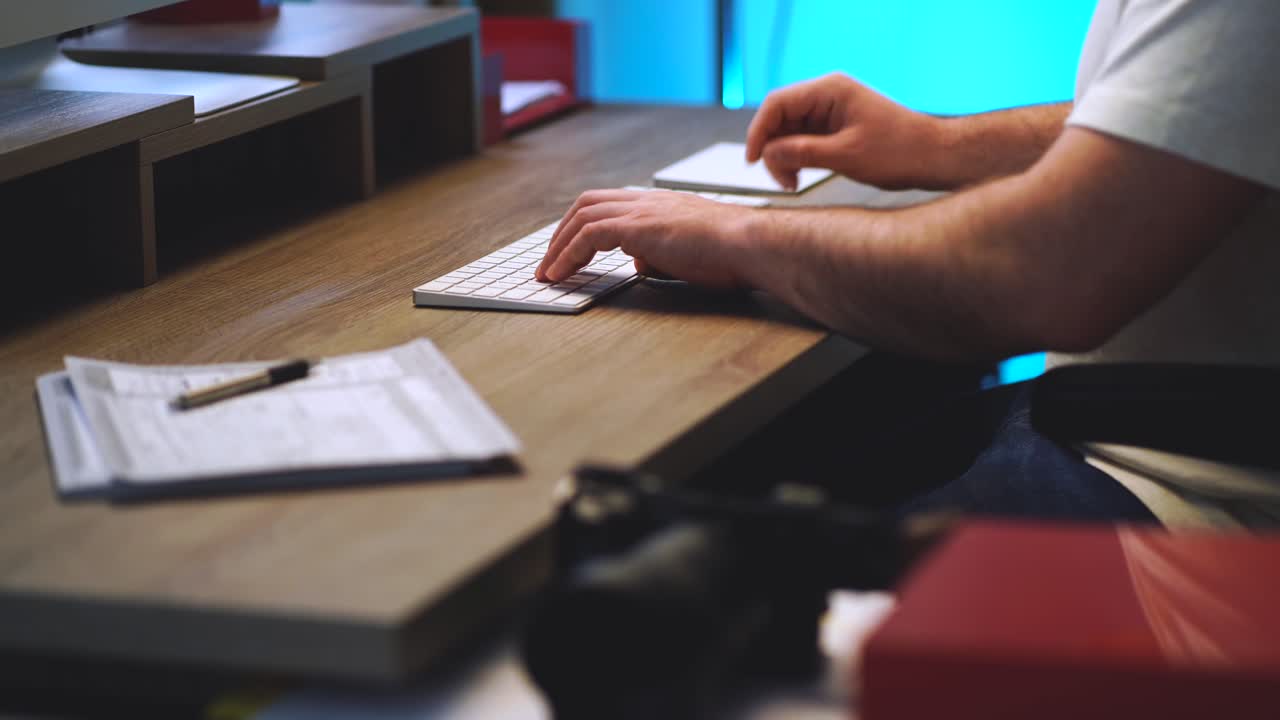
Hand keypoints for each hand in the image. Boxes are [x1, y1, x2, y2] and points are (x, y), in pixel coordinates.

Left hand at [535, 189, 753, 287]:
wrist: (749, 245)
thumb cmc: (730, 254)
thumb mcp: (687, 254)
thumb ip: (659, 255)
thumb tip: (640, 263)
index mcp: (660, 204)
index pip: (609, 204)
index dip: (583, 226)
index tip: (570, 251)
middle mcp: (647, 200)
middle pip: (587, 203)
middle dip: (562, 233)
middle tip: (549, 262)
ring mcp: (642, 210)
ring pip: (582, 216)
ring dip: (558, 246)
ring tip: (548, 273)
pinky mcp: (639, 226)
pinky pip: (589, 235)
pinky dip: (568, 255)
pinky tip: (561, 275)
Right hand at [745, 72, 940, 190]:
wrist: (932, 157)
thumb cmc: (899, 152)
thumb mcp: (846, 156)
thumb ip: (802, 153)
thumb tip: (768, 154)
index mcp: (830, 91)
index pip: (778, 104)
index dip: (758, 131)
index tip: (752, 159)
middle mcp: (827, 97)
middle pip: (780, 118)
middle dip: (773, 149)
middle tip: (782, 179)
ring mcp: (830, 113)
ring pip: (788, 132)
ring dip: (783, 157)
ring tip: (793, 182)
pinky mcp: (834, 129)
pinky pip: (802, 140)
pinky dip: (796, 159)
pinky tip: (799, 176)